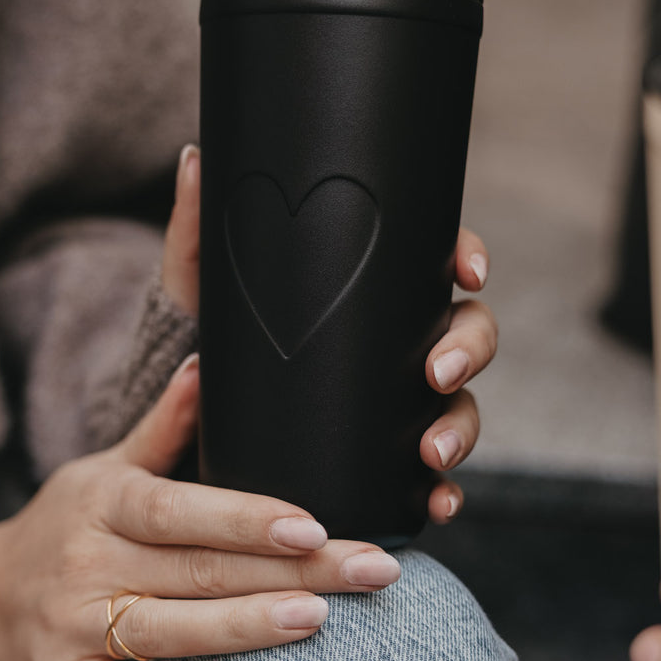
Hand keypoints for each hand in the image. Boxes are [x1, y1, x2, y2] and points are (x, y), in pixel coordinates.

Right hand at [0, 357, 404, 660]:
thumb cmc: (62, 522)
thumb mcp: (103, 466)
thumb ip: (160, 427)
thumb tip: (204, 364)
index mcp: (107, 503)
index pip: (181, 510)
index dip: (244, 517)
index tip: (312, 523)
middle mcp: (90, 562)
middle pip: (199, 570)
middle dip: (291, 572)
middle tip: (370, 570)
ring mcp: (74, 625)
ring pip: (168, 631)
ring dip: (243, 629)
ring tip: (317, 621)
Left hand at [160, 145, 497, 525]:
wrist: (192, 414)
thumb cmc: (208, 336)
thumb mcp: (202, 283)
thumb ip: (197, 222)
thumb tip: (192, 157)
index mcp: (370, 291)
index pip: (433, 261)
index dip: (465, 256)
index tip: (468, 269)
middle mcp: (396, 341)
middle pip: (464, 331)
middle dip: (467, 350)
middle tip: (435, 372)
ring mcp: (395, 399)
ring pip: (458, 403)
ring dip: (460, 426)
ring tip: (431, 453)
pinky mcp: (383, 454)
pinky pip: (431, 472)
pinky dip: (442, 490)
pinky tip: (436, 504)